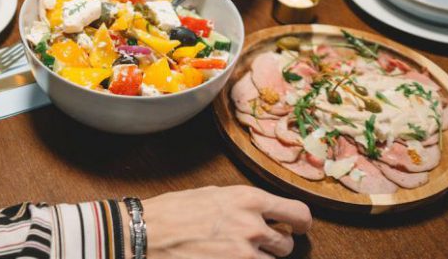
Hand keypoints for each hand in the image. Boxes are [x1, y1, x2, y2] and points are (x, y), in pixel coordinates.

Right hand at [131, 186, 311, 258]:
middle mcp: (252, 226)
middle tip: (257, 245)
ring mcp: (244, 254)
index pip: (298, 213)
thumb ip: (243, 205)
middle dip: (275, 247)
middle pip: (286, 245)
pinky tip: (225, 258)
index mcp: (248, 199)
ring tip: (235, 253)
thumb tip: (262, 213)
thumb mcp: (213, 194)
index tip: (299, 227)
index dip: (302, 223)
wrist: (146, 233)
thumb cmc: (173, 212)